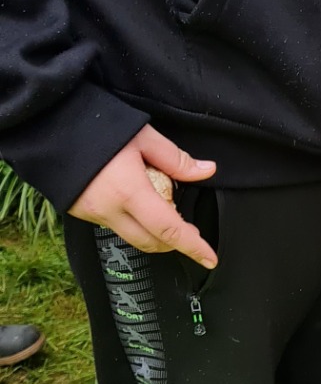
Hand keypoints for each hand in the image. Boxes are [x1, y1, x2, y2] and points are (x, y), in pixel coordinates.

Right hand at [68, 125, 217, 266]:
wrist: (47, 124)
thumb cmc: (96, 125)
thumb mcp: (143, 136)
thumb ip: (175, 159)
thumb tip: (206, 170)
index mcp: (129, 192)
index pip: (169, 230)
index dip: (193, 247)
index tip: (210, 259)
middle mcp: (110, 210)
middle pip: (152, 242)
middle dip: (174, 242)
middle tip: (190, 230)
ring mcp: (92, 214)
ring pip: (132, 237)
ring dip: (153, 234)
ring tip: (165, 212)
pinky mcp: (80, 212)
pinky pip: (113, 226)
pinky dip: (132, 222)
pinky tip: (136, 203)